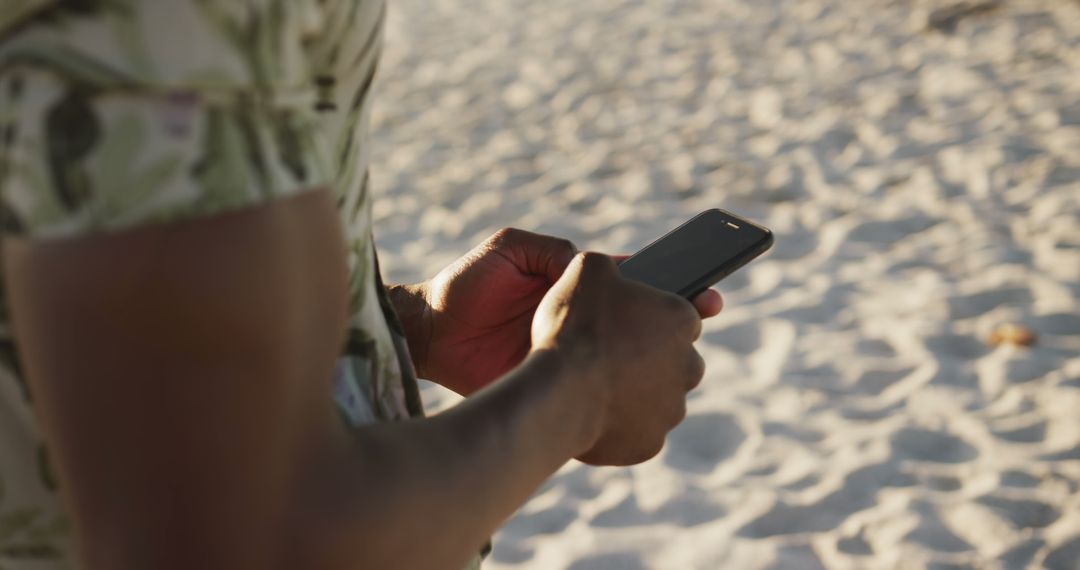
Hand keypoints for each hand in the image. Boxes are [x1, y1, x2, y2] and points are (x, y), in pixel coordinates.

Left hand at [398, 229, 723, 395]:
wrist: (430, 331)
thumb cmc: (467, 284)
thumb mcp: (510, 249)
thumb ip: (551, 251)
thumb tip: (590, 262)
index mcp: (573, 287)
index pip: (629, 285)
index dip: (664, 285)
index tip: (701, 286)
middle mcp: (578, 322)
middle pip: (635, 324)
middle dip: (671, 323)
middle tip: (703, 315)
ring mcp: (569, 354)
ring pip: (621, 359)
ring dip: (650, 357)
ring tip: (678, 352)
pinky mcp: (552, 382)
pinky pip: (591, 387)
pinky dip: (615, 388)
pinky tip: (637, 386)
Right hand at [531, 252, 716, 465]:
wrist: (558, 392)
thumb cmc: (575, 328)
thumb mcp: (585, 270)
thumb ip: (605, 265)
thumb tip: (605, 269)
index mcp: (680, 319)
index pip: (680, 315)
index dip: (651, 318)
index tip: (628, 323)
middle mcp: (688, 365)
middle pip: (674, 360)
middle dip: (649, 358)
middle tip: (609, 355)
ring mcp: (671, 408)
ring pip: (658, 398)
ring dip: (636, 393)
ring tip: (595, 386)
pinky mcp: (651, 443)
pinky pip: (637, 432)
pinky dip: (620, 426)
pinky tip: (592, 413)